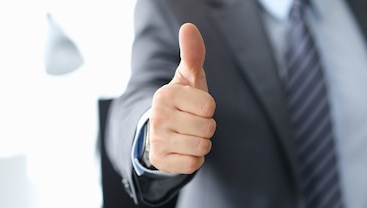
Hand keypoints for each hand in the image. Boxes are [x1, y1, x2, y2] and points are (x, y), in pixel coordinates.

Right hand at [148, 23, 215, 173]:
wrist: (160, 133)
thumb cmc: (183, 102)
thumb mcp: (189, 78)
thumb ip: (192, 54)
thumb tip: (188, 27)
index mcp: (166, 94)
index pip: (209, 106)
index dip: (208, 109)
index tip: (194, 107)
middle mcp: (158, 116)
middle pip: (208, 127)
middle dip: (206, 127)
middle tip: (191, 123)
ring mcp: (157, 139)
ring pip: (202, 146)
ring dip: (201, 144)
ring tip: (187, 136)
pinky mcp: (159, 160)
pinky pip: (193, 164)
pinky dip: (194, 159)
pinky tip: (182, 150)